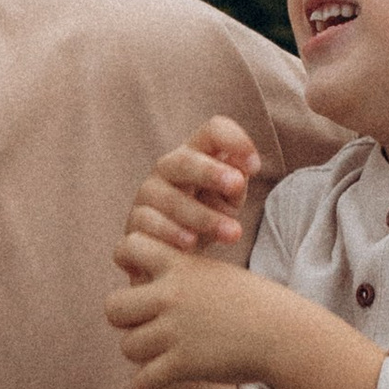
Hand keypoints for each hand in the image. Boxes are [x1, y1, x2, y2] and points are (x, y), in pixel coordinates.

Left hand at [105, 240, 277, 388]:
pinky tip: (159, 380)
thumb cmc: (256, 305)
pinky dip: (146, 384)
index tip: (142, 278)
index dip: (127, 262)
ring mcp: (176, 330)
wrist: (287, 336)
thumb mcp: (216, 275)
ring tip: (161, 354)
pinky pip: (141, 381)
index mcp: (181, 266)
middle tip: (146, 326)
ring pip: (127, 346)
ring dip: (141, 354)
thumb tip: (145, 274)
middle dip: (126, 319)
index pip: (127, 246)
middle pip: (113, 307)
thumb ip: (181, 272)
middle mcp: (173, 295)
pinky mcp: (182, 364)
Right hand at [120, 117, 264, 262]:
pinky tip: (190, 245)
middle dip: (211, 171)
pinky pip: (148, 225)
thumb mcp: (227, 200)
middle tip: (236, 185)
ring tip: (230, 233)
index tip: (256, 167)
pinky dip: (170, 234)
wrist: (172, 258)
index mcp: (195, 155)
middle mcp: (166, 170)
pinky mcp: (133, 226)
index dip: (235, 141)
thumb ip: (235, 183)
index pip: (213, 131)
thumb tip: (243, 168)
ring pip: (168, 198)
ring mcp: (146, 196)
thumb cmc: (206, 219)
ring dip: (202, 215)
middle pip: (184, 160)